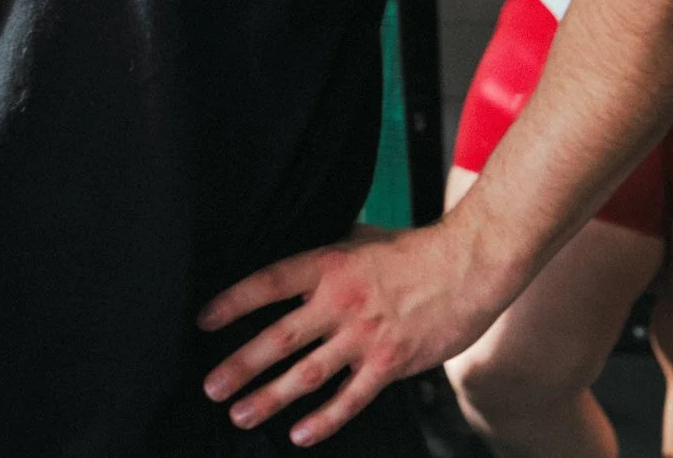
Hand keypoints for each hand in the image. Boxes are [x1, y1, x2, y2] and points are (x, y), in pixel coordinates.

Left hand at [197, 223, 510, 446]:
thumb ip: (324, 255)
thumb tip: (291, 267)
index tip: (203, 321)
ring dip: (270, 397)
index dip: (232, 302)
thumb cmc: (413, 249)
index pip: (266, 283)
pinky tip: (299, 434)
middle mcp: (339, 302)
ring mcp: (364, 336)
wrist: (469, 265)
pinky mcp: (391, 363)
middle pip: (278, 338)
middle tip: (211, 387)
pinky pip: (351, 398)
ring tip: (240, 414)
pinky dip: (324, 419)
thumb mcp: (358, 238)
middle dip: (240, 365)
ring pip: (308, 374)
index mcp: (326, 265)